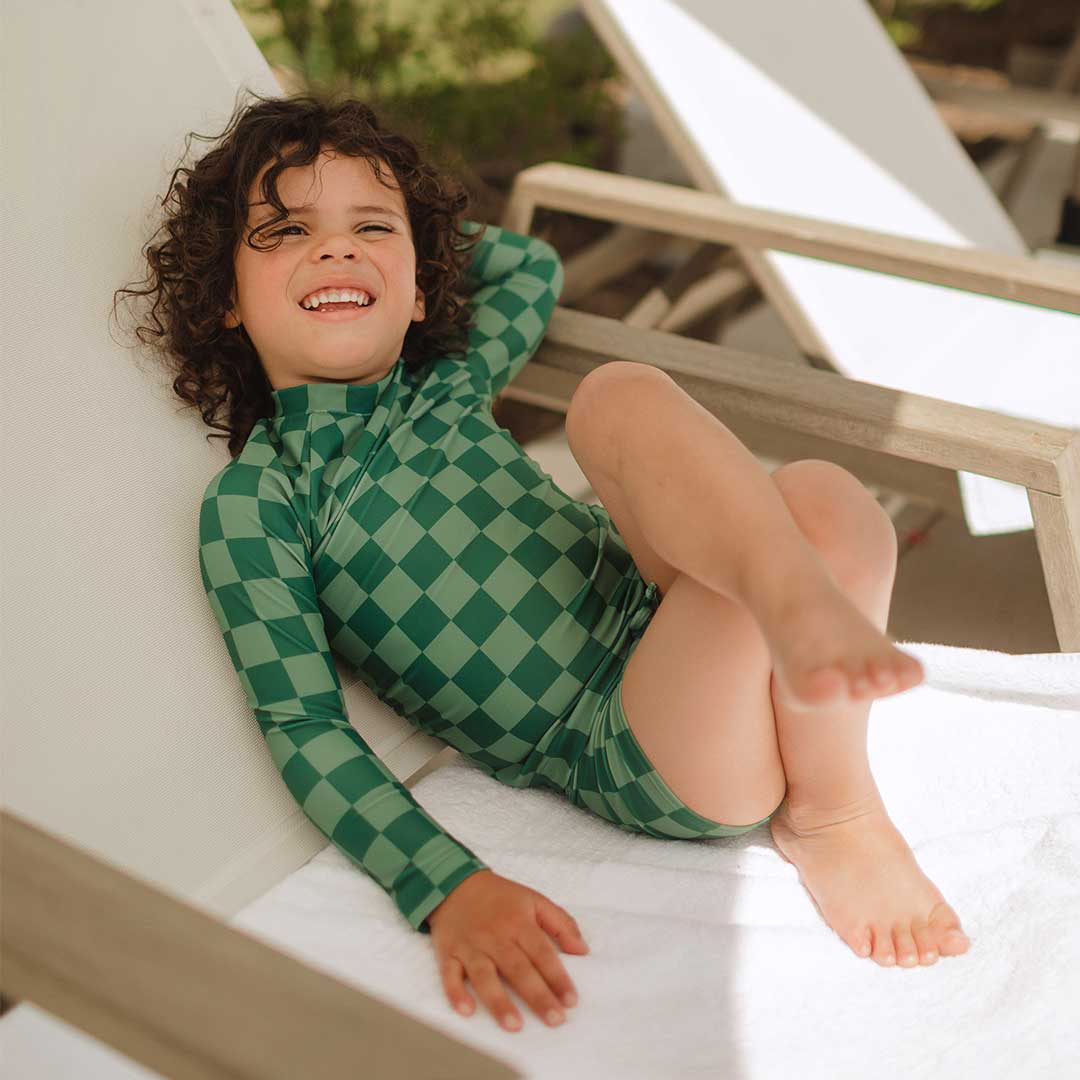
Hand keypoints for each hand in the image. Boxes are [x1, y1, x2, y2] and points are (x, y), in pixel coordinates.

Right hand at [426, 869, 589, 1032]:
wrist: (455, 884)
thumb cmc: (500, 897)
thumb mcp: (534, 900)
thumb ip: (561, 923)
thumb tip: (583, 950)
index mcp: (519, 923)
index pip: (542, 953)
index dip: (557, 977)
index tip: (571, 1001)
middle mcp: (495, 936)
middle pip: (517, 969)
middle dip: (537, 996)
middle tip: (554, 1020)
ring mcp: (470, 946)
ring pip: (484, 976)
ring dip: (499, 1001)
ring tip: (515, 1025)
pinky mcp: (448, 953)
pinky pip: (449, 974)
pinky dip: (455, 992)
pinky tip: (466, 1010)